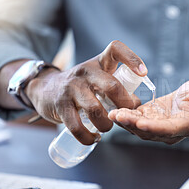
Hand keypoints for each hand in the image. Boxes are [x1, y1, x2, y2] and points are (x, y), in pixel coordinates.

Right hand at [26, 40, 145, 144]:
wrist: (45, 88)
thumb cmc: (81, 85)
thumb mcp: (97, 77)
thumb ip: (117, 87)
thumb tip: (137, 105)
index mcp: (99, 63)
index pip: (115, 49)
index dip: (131, 59)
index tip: (143, 73)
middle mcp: (86, 72)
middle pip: (111, 86)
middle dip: (124, 104)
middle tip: (127, 114)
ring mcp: (72, 88)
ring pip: (95, 110)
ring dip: (107, 124)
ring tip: (108, 127)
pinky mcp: (61, 106)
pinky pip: (76, 127)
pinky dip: (88, 137)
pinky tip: (94, 138)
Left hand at [108, 78, 188, 143]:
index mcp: (185, 126)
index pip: (169, 129)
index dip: (155, 127)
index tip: (141, 123)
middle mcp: (169, 132)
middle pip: (149, 131)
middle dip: (133, 124)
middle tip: (119, 116)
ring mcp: (157, 128)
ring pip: (139, 129)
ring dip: (125, 122)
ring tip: (112, 113)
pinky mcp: (148, 120)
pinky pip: (135, 121)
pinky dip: (124, 117)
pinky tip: (113, 110)